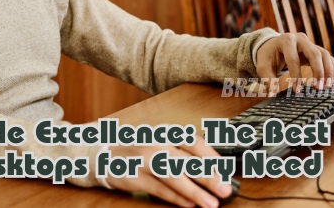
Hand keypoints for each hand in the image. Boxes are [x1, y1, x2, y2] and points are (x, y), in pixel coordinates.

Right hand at [106, 138, 233, 207]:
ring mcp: (145, 160)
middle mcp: (157, 143)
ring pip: (173, 176)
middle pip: (186, 160)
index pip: (194, 142)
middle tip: (224, 189)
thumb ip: (185, 155)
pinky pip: (159, 189)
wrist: (107, 155)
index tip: (226, 172)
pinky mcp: (136, 177)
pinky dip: (176, 198)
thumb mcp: (163, 144)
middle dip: (208, 176)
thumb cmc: (142, 150)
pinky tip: (189, 204)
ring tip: (210, 203)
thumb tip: (214, 171)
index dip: (212, 157)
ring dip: (194, 191)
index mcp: (167, 133)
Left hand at [255, 33, 333, 91]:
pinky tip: (329, 80)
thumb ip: (268, 78)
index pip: (293, 59)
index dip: (296, 76)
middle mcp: (300, 39)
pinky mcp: (315, 49)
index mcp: (286, 40)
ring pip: (324, 54)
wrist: (272, 46)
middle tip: (318, 87)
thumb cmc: (268, 56)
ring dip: (327, 70)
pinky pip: (327, 57)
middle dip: (318, 71)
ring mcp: (309, 43)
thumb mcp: (263, 65)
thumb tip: (273, 93)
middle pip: (314, 53)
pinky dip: (330, 68)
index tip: (298, 90)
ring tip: (327, 86)